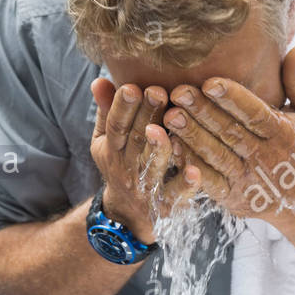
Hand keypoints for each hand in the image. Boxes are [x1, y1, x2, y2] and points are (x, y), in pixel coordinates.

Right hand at [89, 79, 169, 242]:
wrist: (129, 215)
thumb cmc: (123, 164)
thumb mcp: (107, 141)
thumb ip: (107, 112)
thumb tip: (99, 80)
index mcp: (112, 149)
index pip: (116, 126)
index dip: (122, 107)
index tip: (132, 87)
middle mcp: (127, 168)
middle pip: (136, 141)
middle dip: (146, 116)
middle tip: (158, 92)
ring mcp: (147, 187)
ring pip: (152, 166)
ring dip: (159, 148)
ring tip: (164, 129)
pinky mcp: (166, 204)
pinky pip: (176, 194)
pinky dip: (185, 184)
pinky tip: (195, 171)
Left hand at [159, 45, 294, 218]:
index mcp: (283, 134)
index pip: (256, 114)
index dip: (233, 99)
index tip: (210, 82)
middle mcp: (265, 158)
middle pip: (231, 133)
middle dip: (203, 113)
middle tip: (179, 92)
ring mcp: (246, 179)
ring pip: (216, 155)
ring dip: (191, 136)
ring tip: (170, 115)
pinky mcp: (231, 196)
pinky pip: (208, 181)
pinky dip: (190, 165)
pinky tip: (172, 147)